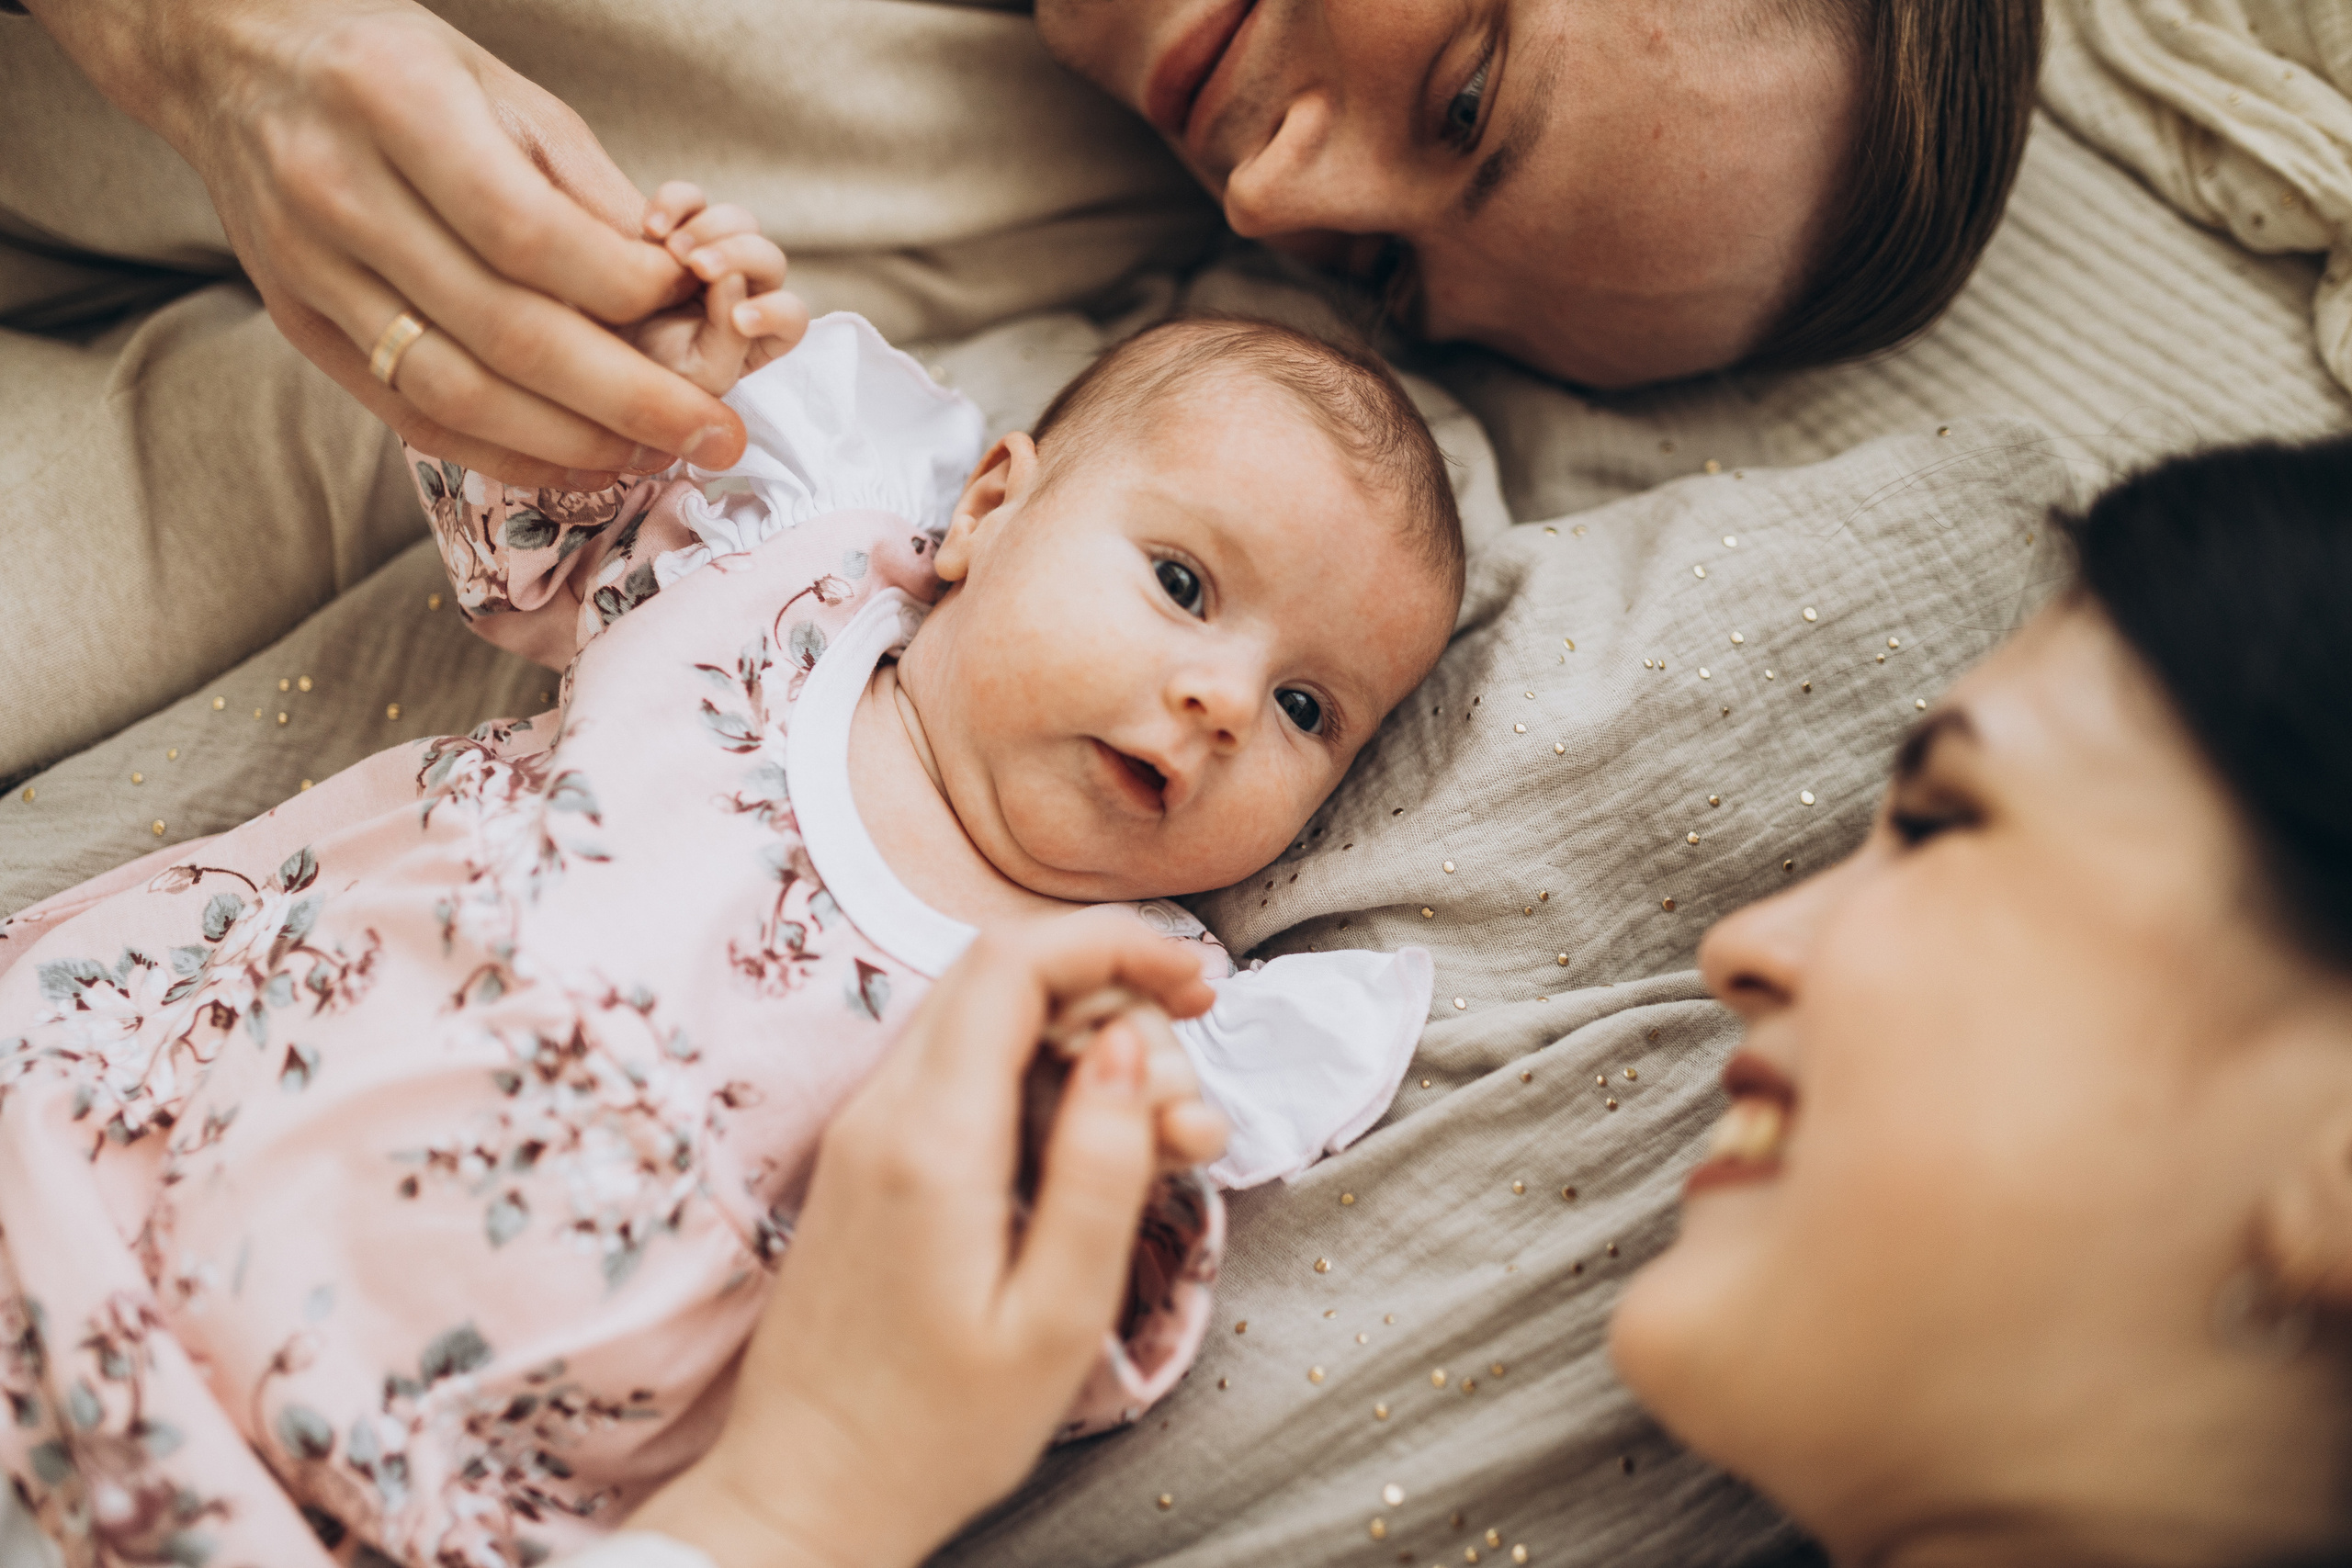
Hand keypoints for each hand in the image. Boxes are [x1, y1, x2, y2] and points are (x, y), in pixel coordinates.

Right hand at [25, 0, 754, 487]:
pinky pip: (411, 412)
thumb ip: (582, 187)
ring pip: (457, 391)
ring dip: (573, 442)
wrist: (229, 60)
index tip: (692, 306)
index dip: (625, 289)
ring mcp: (309, 269)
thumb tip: (674, 287)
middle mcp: (340, 193)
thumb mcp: (497, 86)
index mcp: (396, 106)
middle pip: (504, 331)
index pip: (530, 234)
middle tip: (717, 431)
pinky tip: (573, 462)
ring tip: (657, 456)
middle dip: (629, 397)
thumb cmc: (385, 63)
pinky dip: (501, 451)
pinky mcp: (299, 324)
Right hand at [625, 183, 810, 396]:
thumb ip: (728, 341)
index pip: (790, 315)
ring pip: (737, 221)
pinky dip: (673, 202)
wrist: (600, 351)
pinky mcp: (678, 227)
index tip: (740, 321)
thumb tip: (735, 281)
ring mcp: (714, 253)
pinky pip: (688, 198)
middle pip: (768, 256)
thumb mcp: (698, 377)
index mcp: (760, 332)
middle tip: (697, 267)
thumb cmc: (655, 374)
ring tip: (670, 251)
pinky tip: (651, 228)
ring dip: (707, 229)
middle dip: (737, 256)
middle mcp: (746, 289)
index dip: (774, 313)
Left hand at [629, 909, 1223, 1567]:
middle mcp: (884, 1114)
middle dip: (1115, 988)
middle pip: (1000, 968)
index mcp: (932, 1143)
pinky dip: (1040, 1077)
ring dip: (1084, 1038)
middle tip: (1192, 1082)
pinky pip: (961, 1070)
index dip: (1119, 943)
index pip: (1015, 962)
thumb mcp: (1054, 1317)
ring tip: (1165, 1142)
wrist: (803, 1495)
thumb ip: (1098, 1170)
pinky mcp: (867, 1160)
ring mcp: (866, 1132)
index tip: (1201, 982)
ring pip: (983, 1014)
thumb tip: (1127, 1045)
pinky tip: (1096, 1152)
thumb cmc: (936, 1433)